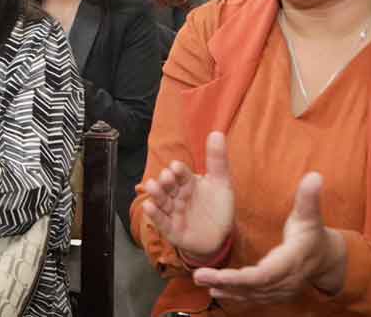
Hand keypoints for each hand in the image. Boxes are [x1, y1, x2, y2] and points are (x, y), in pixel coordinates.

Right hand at [140, 131, 235, 259]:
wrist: (219, 237)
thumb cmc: (217, 208)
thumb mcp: (221, 183)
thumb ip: (217, 160)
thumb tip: (217, 132)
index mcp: (188, 183)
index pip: (182, 174)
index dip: (179, 171)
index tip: (177, 167)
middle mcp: (177, 196)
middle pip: (168, 187)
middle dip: (166, 181)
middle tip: (166, 176)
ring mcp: (173, 212)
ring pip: (162, 201)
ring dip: (156, 194)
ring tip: (152, 186)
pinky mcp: (171, 230)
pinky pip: (161, 221)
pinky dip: (154, 215)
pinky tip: (149, 206)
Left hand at [193, 172, 347, 302]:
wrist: (325, 260)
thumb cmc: (313, 234)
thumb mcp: (311, 215)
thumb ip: (309, 197)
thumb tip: (315, 175)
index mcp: (293, 260)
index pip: (267, 273)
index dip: (244, 277)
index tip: (221, 275)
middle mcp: (287, 280)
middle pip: (254, 286)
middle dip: (226, 282)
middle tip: (199, 276)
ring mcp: (281, 290)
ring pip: (251, 294)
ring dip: (226, 289)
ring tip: (201, 280)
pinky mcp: (275, 294)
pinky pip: (253, 297)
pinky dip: (234, 295)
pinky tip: (215, 291)